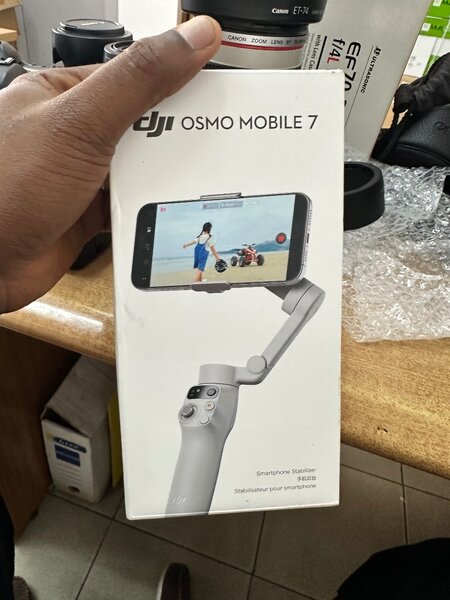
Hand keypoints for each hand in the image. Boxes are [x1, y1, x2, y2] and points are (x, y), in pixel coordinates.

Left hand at [0, 17, 220, 312]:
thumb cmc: (4, 190)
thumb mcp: (80, 123)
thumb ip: (139, 80)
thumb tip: (191, 38)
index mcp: (62, 95)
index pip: (132, 75)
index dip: (175, 79)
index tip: (214, 86)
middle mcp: (72, 134)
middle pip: (140, 125)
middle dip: (171, 136)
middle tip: (211, 137)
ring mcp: (80, 176)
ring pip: (138, 169)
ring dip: (159, 176)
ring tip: (189, 175)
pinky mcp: (87, 214)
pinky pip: (130, 205)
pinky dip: (146, 208)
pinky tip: (161, 208)